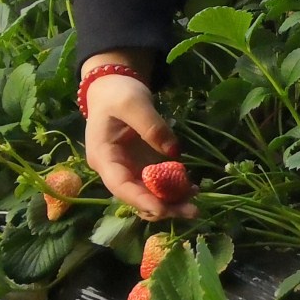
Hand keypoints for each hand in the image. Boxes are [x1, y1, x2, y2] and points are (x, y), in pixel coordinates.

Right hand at [84, 73, 194, 220]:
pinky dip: (174, 189)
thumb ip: (152, 126)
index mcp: (103, 157)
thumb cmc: (118, 94)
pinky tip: (192, 189)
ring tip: (196, 202)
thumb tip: (173, 152)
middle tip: (193, 211)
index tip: (163, 209)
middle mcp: (114, 169)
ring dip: (171, 202)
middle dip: (163, 207)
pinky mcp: (142, 165)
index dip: (141, 200)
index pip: (120, 185)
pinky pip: (157, 184)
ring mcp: (129, 169)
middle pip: (136, 196)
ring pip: (148, 194)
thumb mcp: (134, 103)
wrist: (113, 88)